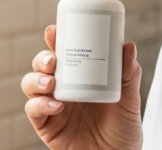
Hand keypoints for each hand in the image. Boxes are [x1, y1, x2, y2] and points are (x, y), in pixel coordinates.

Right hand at [21, 25, 142, 149]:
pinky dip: (40, 105)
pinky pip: (34, 111)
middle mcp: (64, 88)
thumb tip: (128, 46)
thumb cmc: (123, 131)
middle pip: (43, 65)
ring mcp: (53, 106)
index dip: (56, 40)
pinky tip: (55, 105)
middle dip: (43, 58)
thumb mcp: (130, 101)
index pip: (65, 53)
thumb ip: (129, 75)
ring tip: (50, 82)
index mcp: (81, 77)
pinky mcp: (47, 126)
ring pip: (31, 84)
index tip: (56, 31)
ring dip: (36, 79)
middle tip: (53, 60)